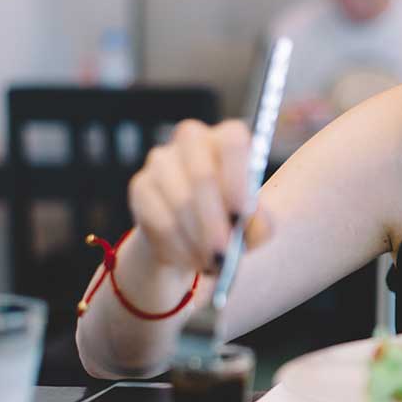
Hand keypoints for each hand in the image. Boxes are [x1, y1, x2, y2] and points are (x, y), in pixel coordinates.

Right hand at [128, 119, 272, 273]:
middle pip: (203, 174)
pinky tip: (191, 259)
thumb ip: (261, 225)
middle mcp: (192, 139)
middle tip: (224, 253)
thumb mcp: (254, 226)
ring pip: (180, 200)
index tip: (243, 214)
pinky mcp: (141, 185)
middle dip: (215, 220)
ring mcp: (162, 159)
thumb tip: (248, 224)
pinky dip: (178, 246)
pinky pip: (158, 218)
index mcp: (227, 138)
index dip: (238, 178)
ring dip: (197, 239)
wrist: (191, 234)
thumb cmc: (232, 222)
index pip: (232, 141)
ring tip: (212, 263)